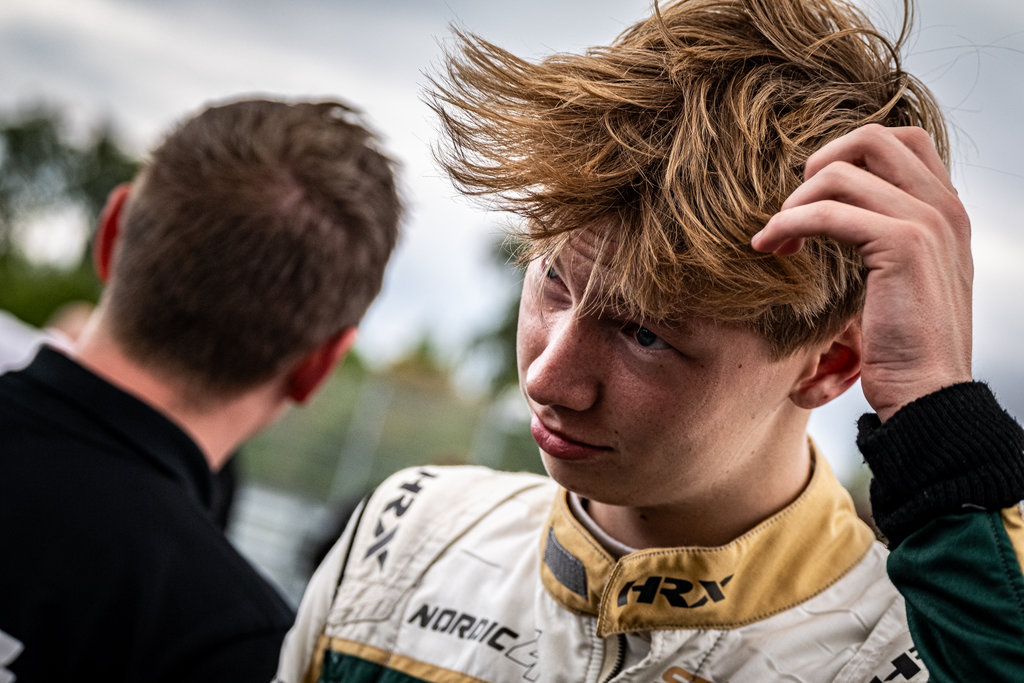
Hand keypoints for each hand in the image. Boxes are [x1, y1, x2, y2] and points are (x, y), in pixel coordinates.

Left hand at [752, 124, 972, 421]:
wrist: (928, 393)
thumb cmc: (906, 347)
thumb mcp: (904, 281)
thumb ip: (887, 238)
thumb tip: (843, 215)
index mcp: (947, 211)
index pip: (902, 141)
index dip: (848, 155)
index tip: (816, 196)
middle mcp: (944, 208)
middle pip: (873, 139)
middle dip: (819, 165)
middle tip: (792, 208)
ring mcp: (928, 223)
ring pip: (842, 173)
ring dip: (794, 202)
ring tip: (776, 239)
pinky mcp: (903, 245)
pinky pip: (829, 213)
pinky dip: (790, 224)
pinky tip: (773, 248)